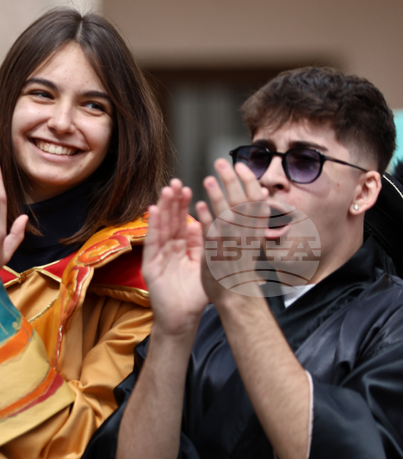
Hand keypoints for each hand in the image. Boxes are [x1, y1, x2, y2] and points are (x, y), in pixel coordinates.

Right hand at [142, 179, 208, 335]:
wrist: (183, 319)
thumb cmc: (194, 297)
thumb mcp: (202, 265)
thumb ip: (201, 245)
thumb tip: (200, 223)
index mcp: (182, 249)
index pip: (182, 223)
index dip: (184, 206)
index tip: (188, 189)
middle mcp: (168, 250)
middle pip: (170, 222)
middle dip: (172, 202)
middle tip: (175, 182)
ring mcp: (158, 257)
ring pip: (161, 228)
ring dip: (162, 209)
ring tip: (165, 191)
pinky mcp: (150, 266)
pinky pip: (152, 243)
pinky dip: (153, 227)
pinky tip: (154, 211)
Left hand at [196, 159, 270, 302]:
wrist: (237, 296)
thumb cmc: (242, 265)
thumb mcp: (252, 238)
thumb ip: (253, 216)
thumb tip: (259, 192)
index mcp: (256, 229)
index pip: (257, 199)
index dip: (249, 181)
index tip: (241, 166)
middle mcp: (248, 235)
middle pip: (242, 202)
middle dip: (232, 180)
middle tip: (220, 163)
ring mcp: (234, 245)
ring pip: (228, 216)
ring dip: (218, 196)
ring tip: (208, 179)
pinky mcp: (219, 255)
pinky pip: (213, 235)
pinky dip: (207, 219)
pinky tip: (198, 207)